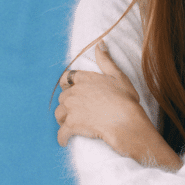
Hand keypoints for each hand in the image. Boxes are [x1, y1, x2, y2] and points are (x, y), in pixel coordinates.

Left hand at [54, 42, 181, 170]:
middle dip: (67, 104)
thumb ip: (106, 60)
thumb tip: (99, 43)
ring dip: (63, 119)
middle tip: (76, 110)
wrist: (125, 121)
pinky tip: (65, 141)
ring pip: (59, 114)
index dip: (68, 84)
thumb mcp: (118, 76)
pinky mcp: (71, 126)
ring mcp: (71, 110)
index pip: (67, 78)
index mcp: (84, 79)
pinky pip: (61, 134)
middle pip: (62, 98)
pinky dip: (62, 138)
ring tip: (72, 124)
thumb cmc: (125, 99)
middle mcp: (74, 93)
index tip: (71, 89)